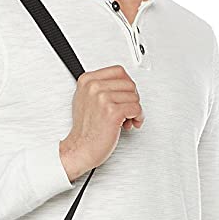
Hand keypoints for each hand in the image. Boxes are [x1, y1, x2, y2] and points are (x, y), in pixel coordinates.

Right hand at [59, 64, 143, 180]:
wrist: (80, 148)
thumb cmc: (85, 129)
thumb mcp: (85, 99)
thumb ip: (100, 87)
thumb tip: (119, 84)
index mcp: (87, 80)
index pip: (118, 71)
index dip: (127, 84)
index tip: (126, 95)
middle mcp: (94, 87)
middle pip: (129, 84)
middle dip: (133, 98)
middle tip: (128, 110)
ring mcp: (103, 98)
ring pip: (135, 97)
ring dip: (135, 110)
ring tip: (127, 119)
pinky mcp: (112, 112)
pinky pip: (136, 109)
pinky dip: (137, 118)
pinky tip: (130, 123)